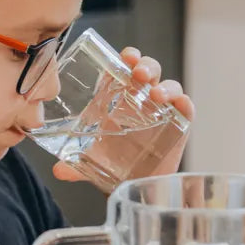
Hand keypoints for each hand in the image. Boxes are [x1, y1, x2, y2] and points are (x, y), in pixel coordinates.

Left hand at [52, 46, 193, 183]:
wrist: (136, 187)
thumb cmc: (115, 166)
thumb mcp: (91, 164)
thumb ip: (75, 166)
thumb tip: (58, 170)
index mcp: (120, 100)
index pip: (124, 69)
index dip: (126, 58)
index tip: (124, 57)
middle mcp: (143, 100)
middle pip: (149, 71)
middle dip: (145, 65)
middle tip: (138, 73)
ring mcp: (163, 112)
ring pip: (169, 86)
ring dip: (164, 86)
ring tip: (155, 95)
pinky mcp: (180, 127)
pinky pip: (186, 109)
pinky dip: (184, 104)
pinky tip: (180, 104)